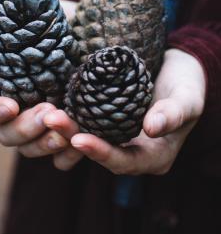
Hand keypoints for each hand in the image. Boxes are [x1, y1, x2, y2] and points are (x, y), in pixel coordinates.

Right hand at [0, 0, 77, 156]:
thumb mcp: (39, 13)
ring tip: (65, 129)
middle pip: (7, 136)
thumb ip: (4, 12)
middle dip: (24, 128)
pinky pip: (62, 160)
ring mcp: (45, 127)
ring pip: (31, 150)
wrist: (104, 35)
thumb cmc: (64, 25)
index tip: (10, 105)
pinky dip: (68, 157)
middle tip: (46, 112)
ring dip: (44, 144)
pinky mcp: (70, 136)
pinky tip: (80, 145)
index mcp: (7, 88)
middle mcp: (22, 112)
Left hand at [45, 49, 205, 174]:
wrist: (178, 70)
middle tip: (51, 118)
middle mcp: (132, 151)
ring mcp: (116, 137)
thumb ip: (173, 113)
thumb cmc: (187, 84)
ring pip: (86, 139)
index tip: (79, 139)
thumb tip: (152, 128)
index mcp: (154, 156)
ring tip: (46, 112)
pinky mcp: (104, 120)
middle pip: (98, 152)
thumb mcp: (188, 97)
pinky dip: (69, 117)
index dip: (101, 153)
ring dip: (65, 129)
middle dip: (73, 138)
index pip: (123, 162)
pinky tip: (52, 104)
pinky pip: (84, 125)